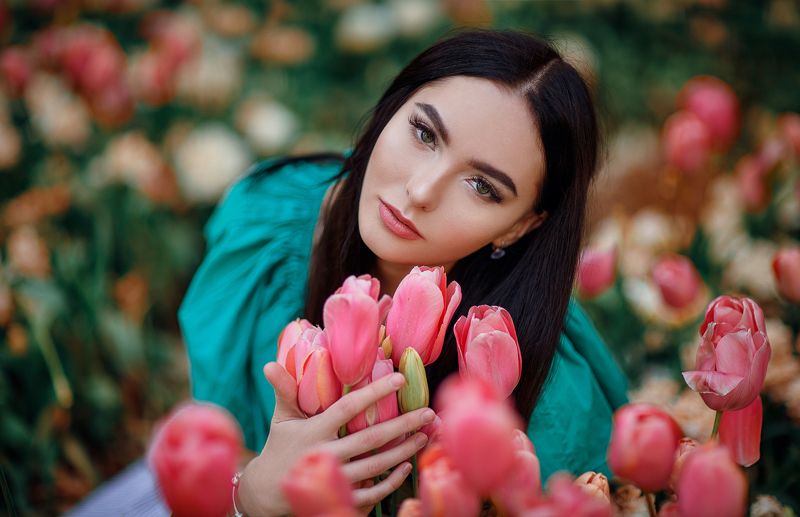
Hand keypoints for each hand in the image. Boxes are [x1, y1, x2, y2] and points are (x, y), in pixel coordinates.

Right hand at [237, 362, 434, 515]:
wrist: (265, 492)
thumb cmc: (278, 447)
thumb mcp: (281, 419)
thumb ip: (284, 390)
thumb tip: (269, 363)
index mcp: (313, 430)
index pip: (348, 408)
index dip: (374, 392)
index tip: (400, 379)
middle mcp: (326, 454)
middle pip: (370, 438)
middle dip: (402, 424)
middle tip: (428, 413)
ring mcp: (334, 478)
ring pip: (375, 465)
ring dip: (403, 451)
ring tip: (425, 436)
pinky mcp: (338, 498)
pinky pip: (370, 492)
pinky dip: (390, 482)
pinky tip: (407, 467)